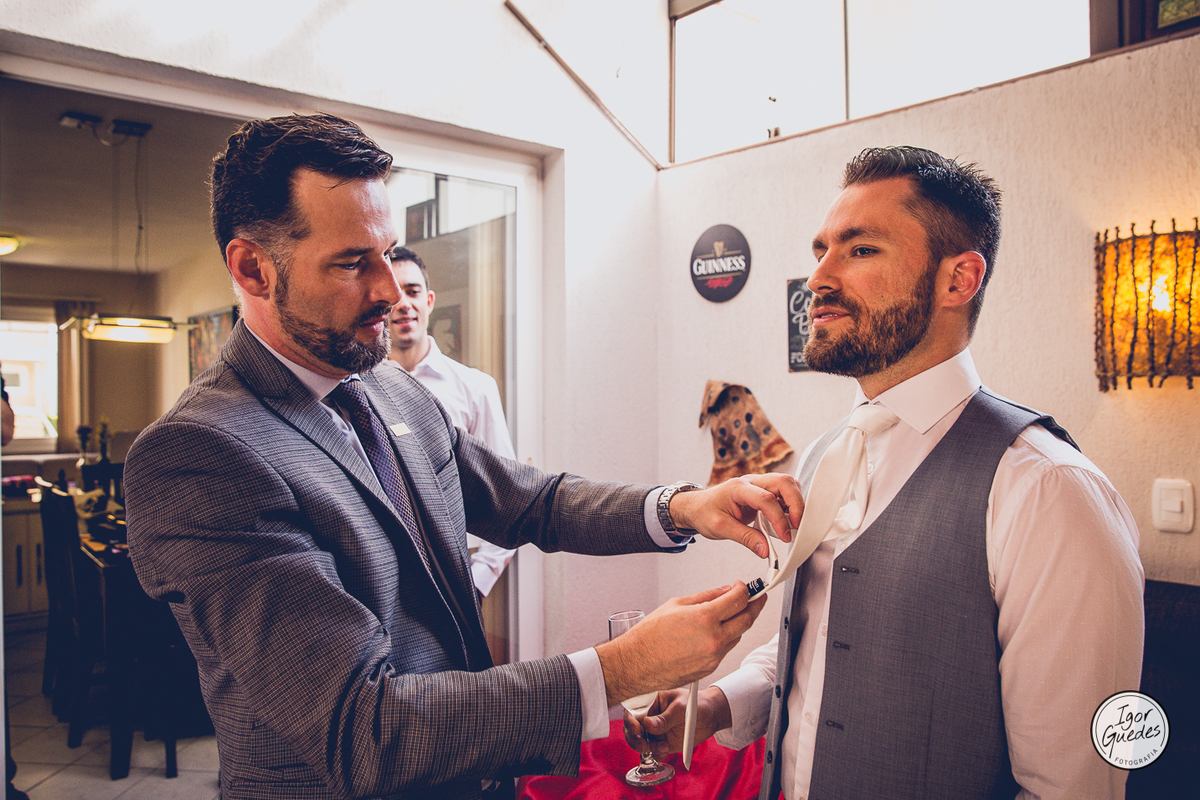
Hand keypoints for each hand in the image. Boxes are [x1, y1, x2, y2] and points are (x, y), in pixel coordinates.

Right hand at [596, 583, 766, 707]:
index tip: (743, 586)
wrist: (637, 663)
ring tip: (731, 613)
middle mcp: (714, 639)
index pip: (739, 600)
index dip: (745, 589)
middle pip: (747, 619)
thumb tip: (723, 591)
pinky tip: (715, 631)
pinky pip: (726, 649)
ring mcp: (714, 656)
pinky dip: (726, 638)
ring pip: (738, 635)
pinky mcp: (711, 668)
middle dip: (755, 606)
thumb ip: (706, 597)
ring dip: (739, 623)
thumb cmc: (650, 635)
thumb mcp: (677, 604)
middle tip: (757, 597)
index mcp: (705, 618)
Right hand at [623, 686, 732, 757]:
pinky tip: (666, 751)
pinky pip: (652, 752)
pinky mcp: (661, 742)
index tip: (637, 730)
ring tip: (663, 748)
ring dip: (646, 748)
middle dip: (634, 739)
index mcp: (651, 701)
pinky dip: (656, 755)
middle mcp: (649, 716)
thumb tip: (647, 724)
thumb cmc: (696, 705)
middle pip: (631, 728)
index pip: (633, 710)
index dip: (629, 721)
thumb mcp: (681, 709)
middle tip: (644, 746)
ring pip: (639, 742)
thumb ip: (665, 718)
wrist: (710, 717)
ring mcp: (654, 730)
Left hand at [669, 474, 802, 557]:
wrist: (696, 507)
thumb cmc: (704, 512)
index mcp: (738, 488)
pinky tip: (786, 521)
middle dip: (796, 504)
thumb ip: (745, 538)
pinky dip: (789, 506)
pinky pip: (783, 494)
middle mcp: (751, 481)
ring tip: (793, 525)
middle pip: (784, 482)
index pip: (766, 499)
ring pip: (787, 485)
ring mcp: (758, 485)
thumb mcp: (721, 528)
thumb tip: (765, 551)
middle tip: (797, 526)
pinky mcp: (762, 492)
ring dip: (795, 503)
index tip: (784, 536)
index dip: (778, 518)